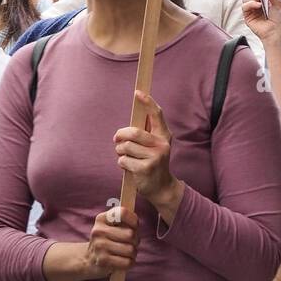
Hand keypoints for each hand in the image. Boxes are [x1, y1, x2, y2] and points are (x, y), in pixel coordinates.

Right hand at [84, 206, 139, 278]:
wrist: (89, 260)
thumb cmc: (108, 241)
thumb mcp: (112, 226)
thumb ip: (125, 221)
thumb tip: (135, 223)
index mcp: (102, 219)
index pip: (123, 213)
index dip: (133, 220)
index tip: (133, 227)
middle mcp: (99, 231)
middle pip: (131, 234)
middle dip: (135, 241)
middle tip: (130, 243)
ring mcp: (100, 246)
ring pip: (130, 250)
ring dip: (133, 253)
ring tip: (125, 253)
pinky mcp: (103, 260)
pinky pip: (127, 262)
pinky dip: (129, 263)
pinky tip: (122, 261)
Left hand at [114, 91, 180, 214]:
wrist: (161, 187)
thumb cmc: (153, 162)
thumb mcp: (154, 146)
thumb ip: (145, 133)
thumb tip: (128, 123)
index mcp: (164, 135)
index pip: (156, 114)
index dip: (147, 102)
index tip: (137, 92)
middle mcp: (162, 144)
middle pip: (133, 132)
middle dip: (120, 135)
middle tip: (116, 139)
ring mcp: (155, 157)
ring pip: (126, 147)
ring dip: (120, 152)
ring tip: (126, 156)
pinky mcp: (146, 168)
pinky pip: (124, 160)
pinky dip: (122, 163)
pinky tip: (129, 167)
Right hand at [242, 0, 280, 50]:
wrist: (276, 33)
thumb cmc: (280, 21)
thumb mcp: (277, 2)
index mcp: (265, 2)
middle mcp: (257, 6)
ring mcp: (252, 11)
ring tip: (260, 3)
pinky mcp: (247, 17)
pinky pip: (244, 6)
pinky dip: (250, 4)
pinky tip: (258, 6)